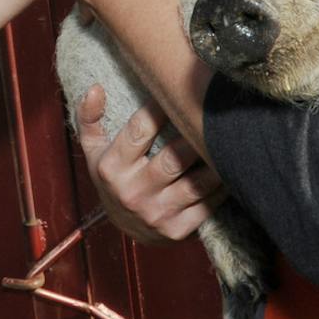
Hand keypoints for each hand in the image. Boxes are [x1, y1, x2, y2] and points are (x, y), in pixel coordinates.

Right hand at [73, 86, 221, 242]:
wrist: (123, 227)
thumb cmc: (112, 178)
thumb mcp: (93, 150)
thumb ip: (89, 118)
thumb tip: (95, 88)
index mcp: (112, 168)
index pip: (139, 131)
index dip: (160, 109)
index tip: (175, 93)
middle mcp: (133, 192)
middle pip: (173, 159)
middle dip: (194, 138)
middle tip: (211, 118)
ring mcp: (156, 214)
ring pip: (195, 184)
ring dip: (214, 163)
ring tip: (227, 142)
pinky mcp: (176, 230)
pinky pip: (206, 206)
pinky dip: (221, 188)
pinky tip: (229, 169)